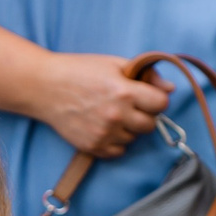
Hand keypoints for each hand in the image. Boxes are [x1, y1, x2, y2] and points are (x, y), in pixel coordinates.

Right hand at [40, 53, 170, 159]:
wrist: (44, 87)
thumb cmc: (80, 71)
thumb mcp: (115, 64)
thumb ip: (146, 76)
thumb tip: (171, 89)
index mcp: (124, 92)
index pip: (161, 104)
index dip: (157, 99)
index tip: (147, 96)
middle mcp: (116, 116)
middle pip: (150, 125)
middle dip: (144, 114)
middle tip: (128, 105)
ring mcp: (104, 134)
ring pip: (133, 138)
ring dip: (128, 128)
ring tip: (111, 113)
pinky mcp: (92, 147)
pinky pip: (118, 151)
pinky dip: (115, 142)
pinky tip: (104, 126)